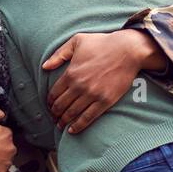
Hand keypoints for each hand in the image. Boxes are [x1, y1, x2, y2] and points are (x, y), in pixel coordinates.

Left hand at [42, 28, 164, 133]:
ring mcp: (92, 95)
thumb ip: (59, 54)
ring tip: (60, 125)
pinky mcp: (104, 101)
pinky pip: (88, 117)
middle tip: (54, 118)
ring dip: (63, 121)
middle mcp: (79, 86)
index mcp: (71, 73)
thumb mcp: (77, 41)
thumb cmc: (102, 43)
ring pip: (72, 113)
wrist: (127, 50)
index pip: (54, 93)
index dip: (49, 102)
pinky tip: (72, 130)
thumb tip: (44, 67)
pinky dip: (78, 126)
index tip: (49, 106)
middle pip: (61, 106)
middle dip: (54, 114)